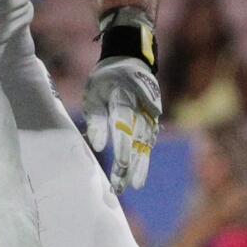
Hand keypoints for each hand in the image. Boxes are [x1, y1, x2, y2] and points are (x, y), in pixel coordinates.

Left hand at [84, 54, 160, 192]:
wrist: (129, 61)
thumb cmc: (106, 80)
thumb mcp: (93, 93)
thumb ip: (96, 119)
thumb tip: (96, 146)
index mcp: (124, 97)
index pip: (124, 125)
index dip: (122, 147)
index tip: (120, 166)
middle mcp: (141, 108)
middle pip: (136, 139)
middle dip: (131, 163)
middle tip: (122, 186)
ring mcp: (150, 114)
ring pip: (145, 143)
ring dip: (140, 165)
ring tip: (134, 185)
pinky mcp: (153, 119)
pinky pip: (149, 140)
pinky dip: (144, 156)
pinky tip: (139, 174)